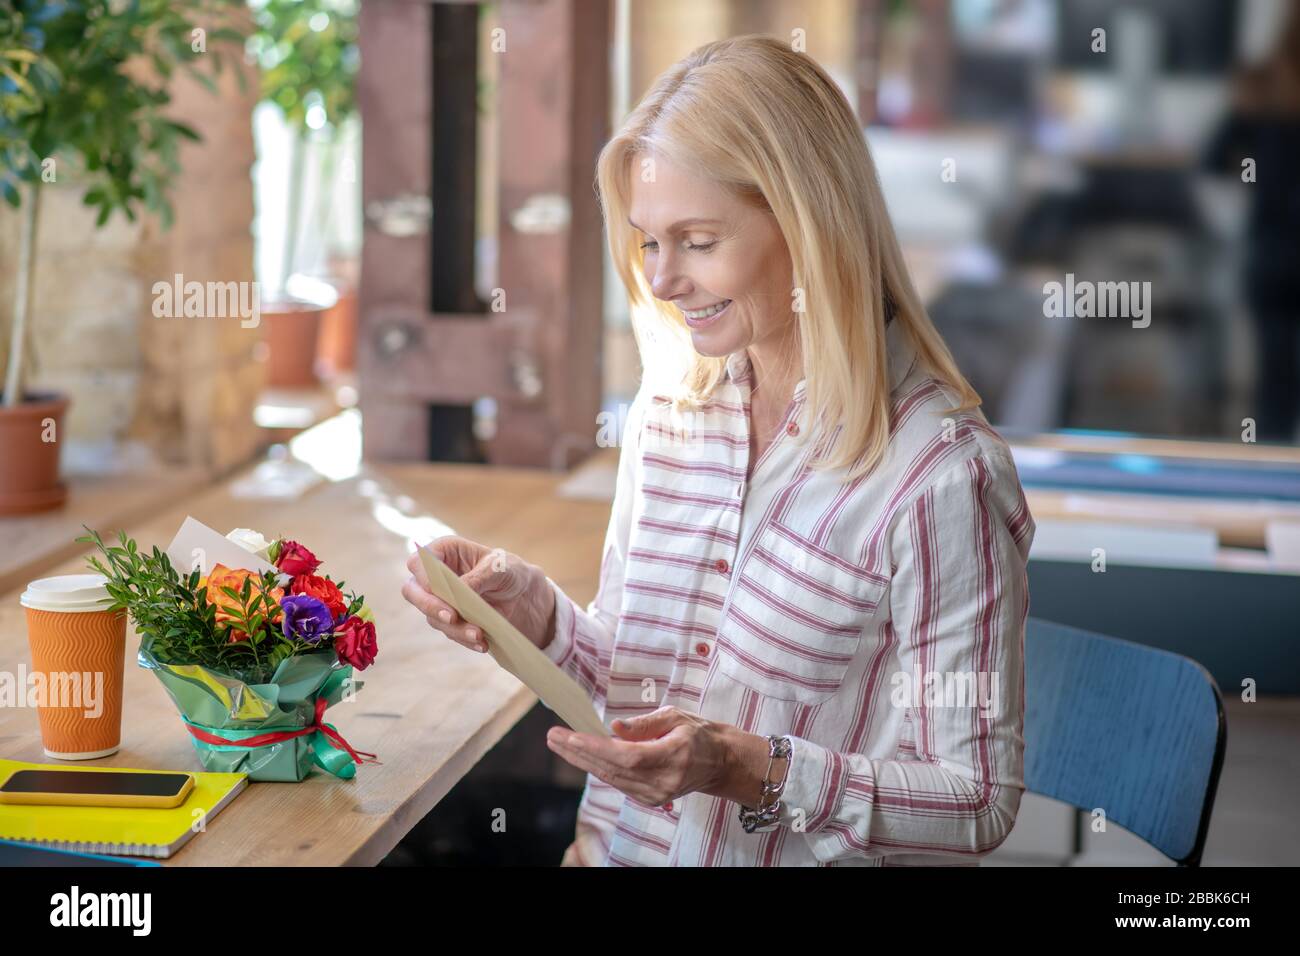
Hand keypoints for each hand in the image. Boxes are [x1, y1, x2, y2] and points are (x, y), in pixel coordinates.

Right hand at [402, 535, 556, 653]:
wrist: (527, 598)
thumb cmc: (511, 572)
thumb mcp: (501, 568)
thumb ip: (479, 576)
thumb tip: (459, 590)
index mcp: (445, 552)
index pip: (419, 563)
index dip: (423, 577)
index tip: (440, 592)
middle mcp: (436, 576)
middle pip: (413, 592)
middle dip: (430, 606)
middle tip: (451, 617)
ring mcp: (441, 601)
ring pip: (433, 617)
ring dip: (455, 628)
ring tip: (479, 634)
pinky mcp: (451, 621)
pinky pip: (450, 632)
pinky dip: (465, 639)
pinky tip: (482, 643)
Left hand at [545, 705, 776, 808]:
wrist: (720, 763)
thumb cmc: (699, 733)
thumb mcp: (676, 716)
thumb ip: (644, 724)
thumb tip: (613, 728)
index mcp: (672, 755)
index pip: (626, 756)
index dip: (595, 748)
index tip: (570, 736)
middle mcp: (663, 781)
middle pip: (611, 769)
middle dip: (577, 753)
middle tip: (552, 736)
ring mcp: (655, 795)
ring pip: (610, 778)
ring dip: (581, 761)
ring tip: (559, 743)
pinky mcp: (650, 800)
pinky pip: (617, 783)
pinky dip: (597, 768)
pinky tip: (580, 755)